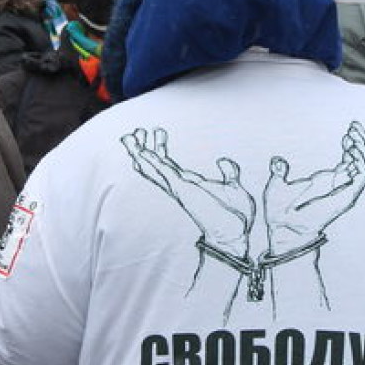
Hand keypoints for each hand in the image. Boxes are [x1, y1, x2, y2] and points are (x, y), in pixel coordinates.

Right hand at [121, 128, 254, 257]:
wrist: (235, 234)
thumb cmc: (236, 217)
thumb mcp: (234, 188)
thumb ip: (229, 174)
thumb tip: (223, 161)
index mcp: (191, 185)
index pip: (169, 164)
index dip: (160, 147)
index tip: (157, 131)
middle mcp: (181, 187)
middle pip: (157, 164)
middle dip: (145, 147)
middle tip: (137, 130)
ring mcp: (180, 189)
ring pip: (154, 168)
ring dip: (141, 153)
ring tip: (128, 137)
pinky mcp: (183, 190)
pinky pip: (163, 172)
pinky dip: (151, 161)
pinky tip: (141, 152)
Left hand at [263, 122, 364, 253]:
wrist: (282, 229)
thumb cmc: (279, 213)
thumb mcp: (277, 186)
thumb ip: (279, 172)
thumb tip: (276, 161)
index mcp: (327, 182)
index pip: (349, 161)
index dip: (352, 145)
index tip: (348, 131)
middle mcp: (339, 186)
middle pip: (362, 161)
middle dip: (362, 142)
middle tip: (355, 126)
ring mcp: (344, 192)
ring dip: (364, 150)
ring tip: (354, 135)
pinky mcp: (346, 198)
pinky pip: (362, 178)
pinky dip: (362, 162)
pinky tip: (352, 150)